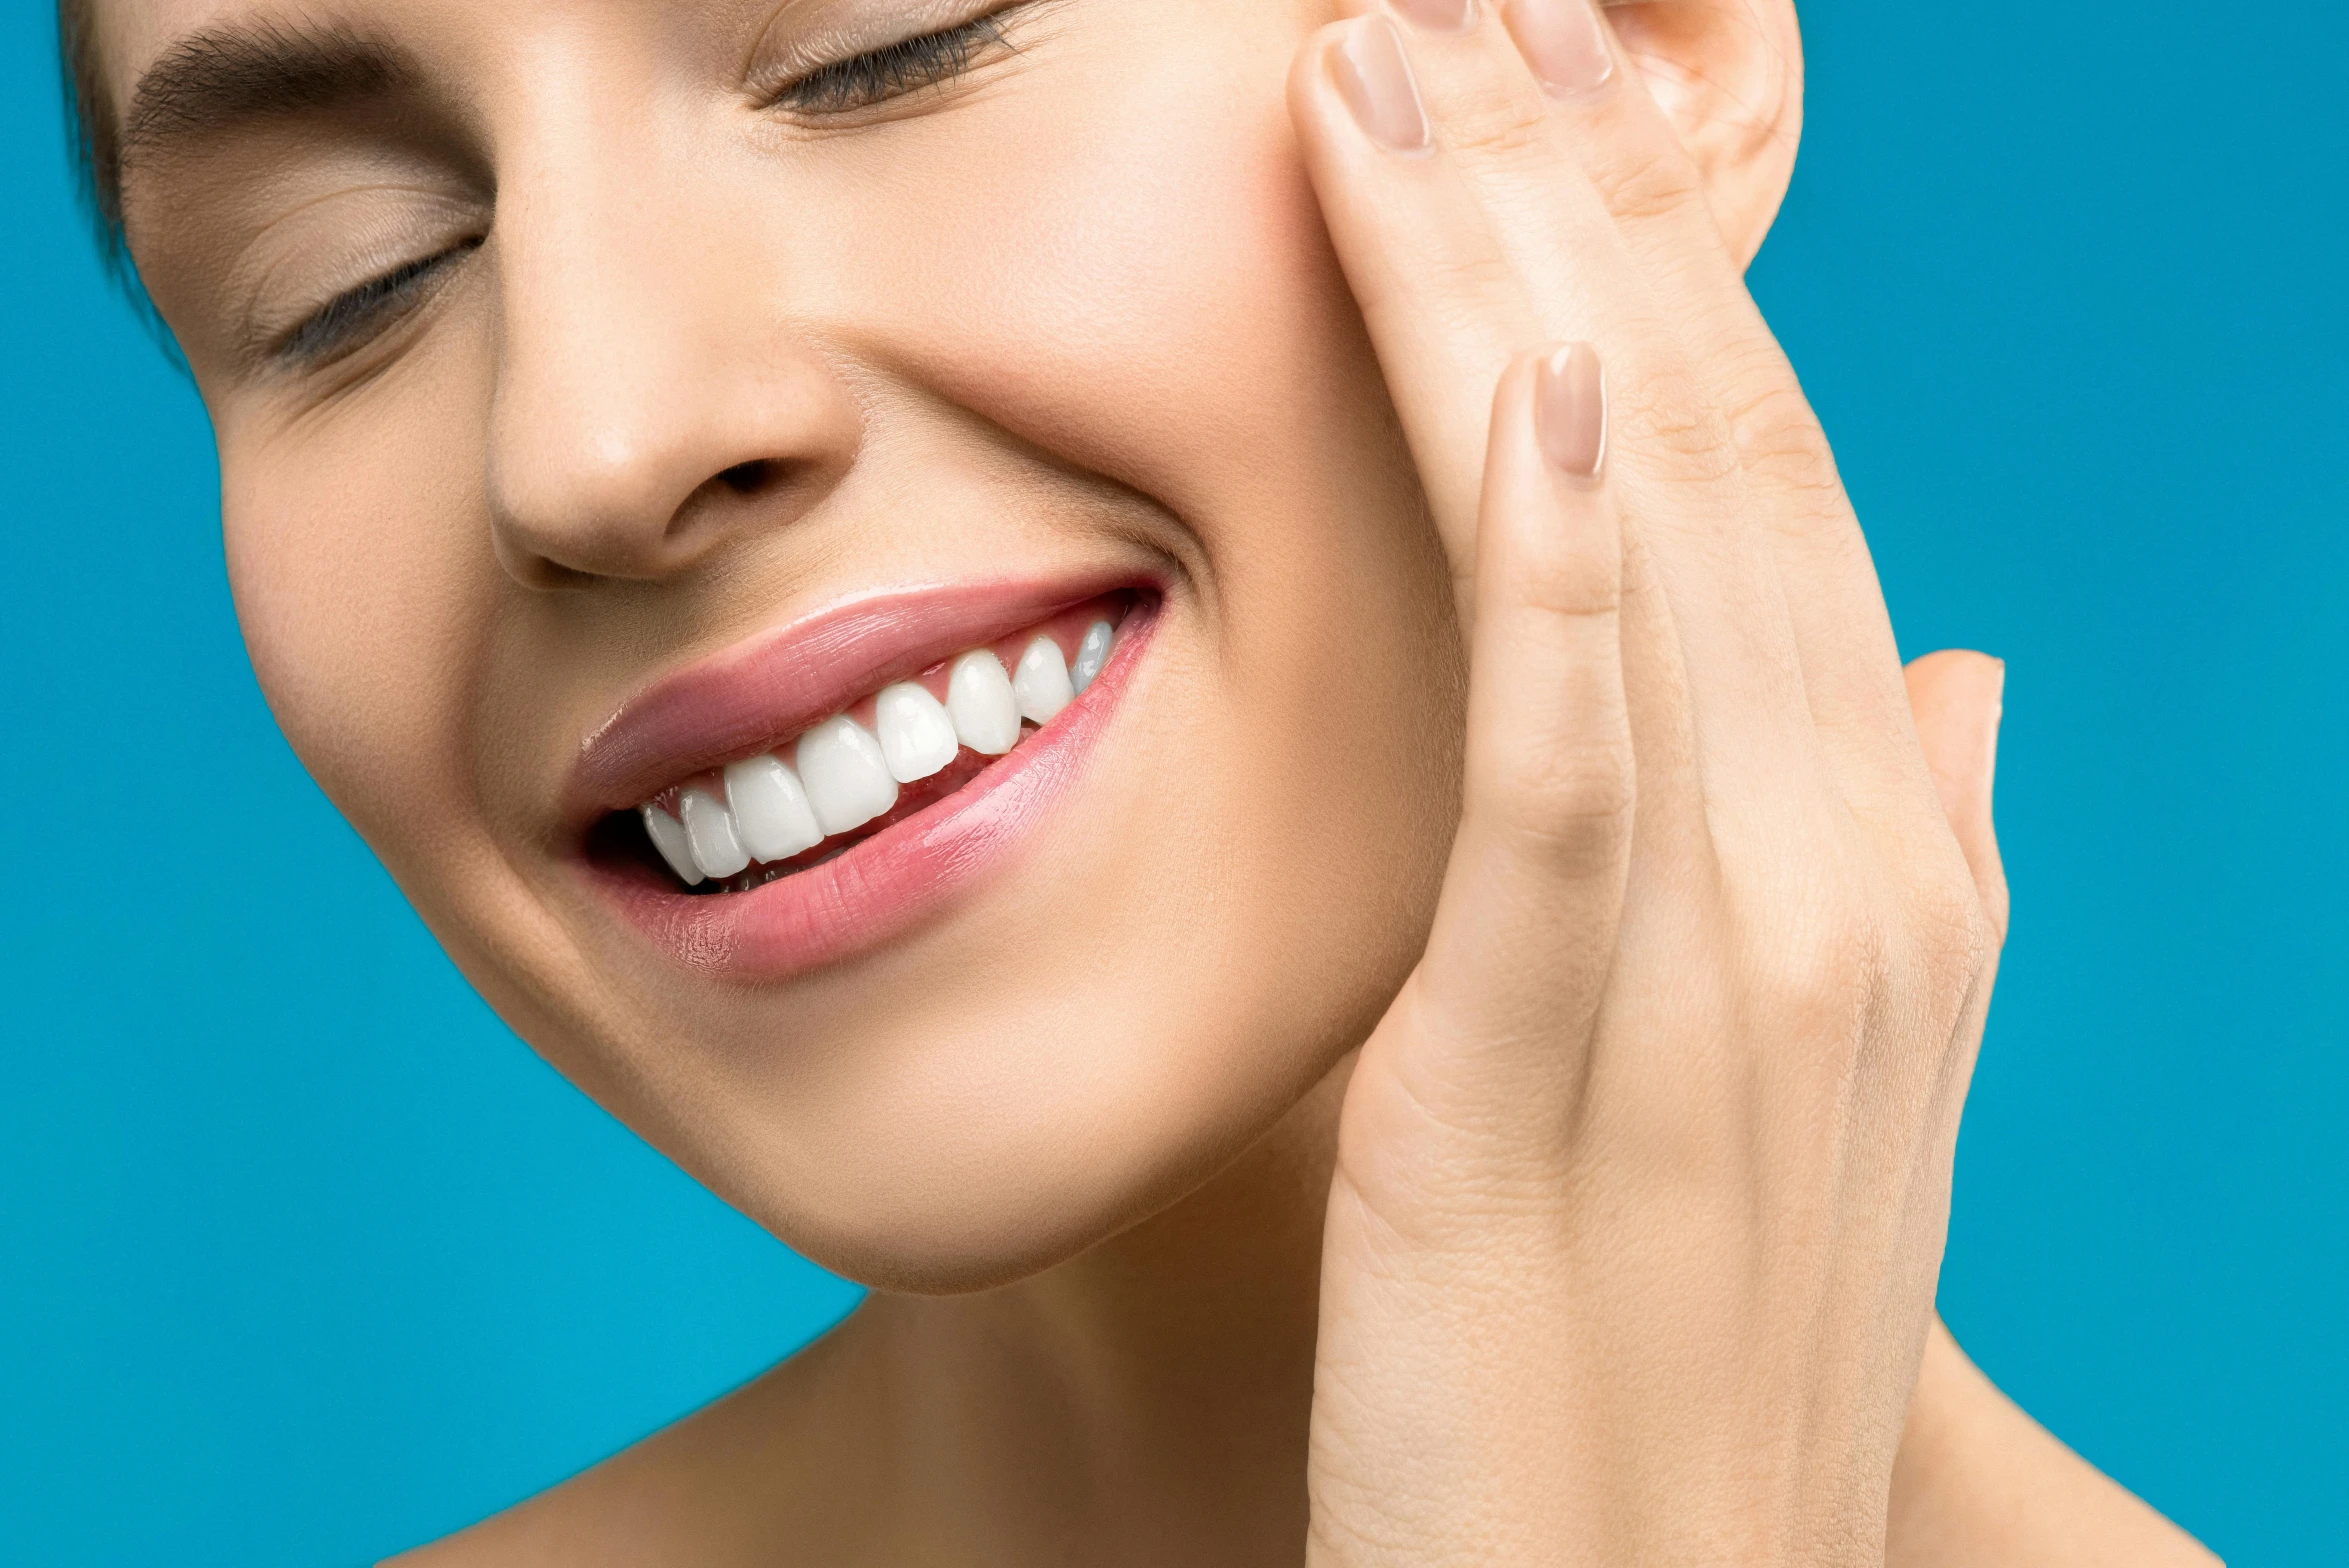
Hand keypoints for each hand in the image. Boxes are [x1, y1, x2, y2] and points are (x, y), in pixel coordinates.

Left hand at [1287, 4, 2006, 1564]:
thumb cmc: (1683, 1355)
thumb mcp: (1803, 1086)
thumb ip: (1873, 864)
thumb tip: (1948, 682)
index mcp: (1884, 873)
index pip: (1774, 503)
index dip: (1656, 279)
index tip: (1529, 108)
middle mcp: (1850, 888)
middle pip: (1718, 470)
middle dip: (1574, 213)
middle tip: (1445, 3)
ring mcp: (1730, 977)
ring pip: (1647, 562)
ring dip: (1529, 295)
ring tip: (1408, 68)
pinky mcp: (1552, 1075)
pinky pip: (1580, 777)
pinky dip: (1575, 567)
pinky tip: (1542, 374)